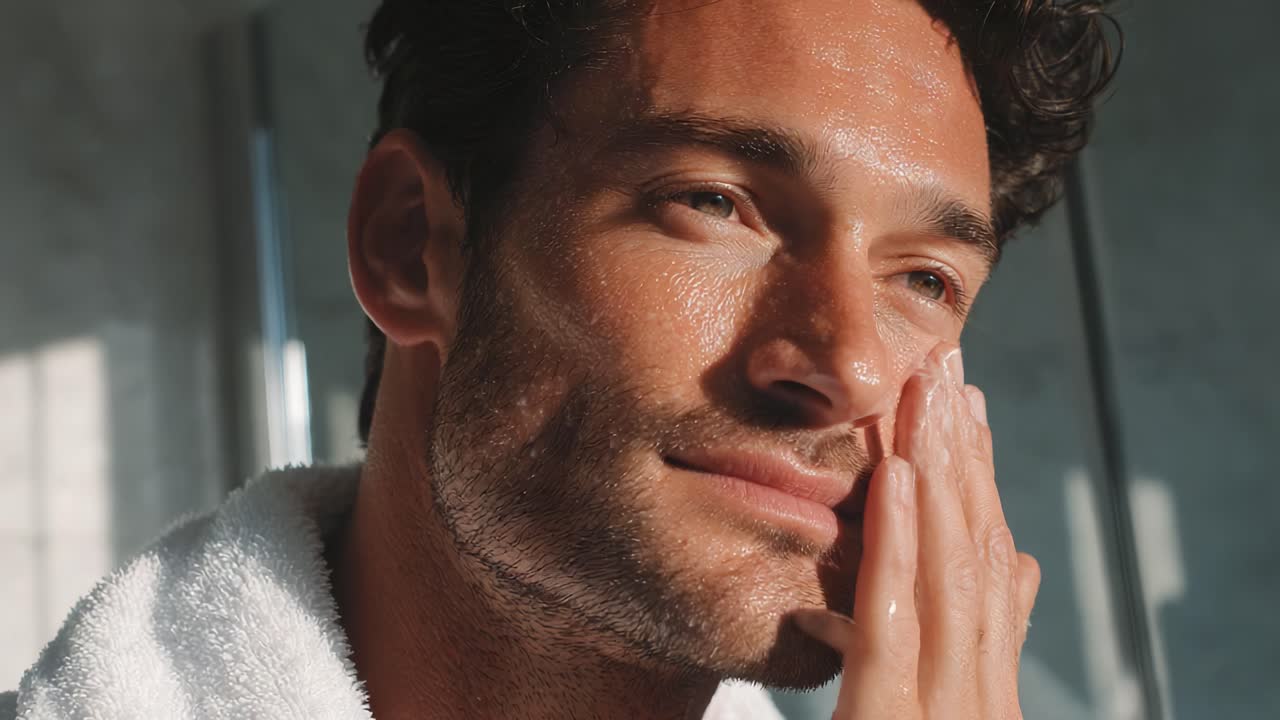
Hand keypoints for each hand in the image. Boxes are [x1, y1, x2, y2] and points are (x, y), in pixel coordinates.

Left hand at [793, 345, 1039, 718]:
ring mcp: (947, 711)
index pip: (988, 568)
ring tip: (926, 393)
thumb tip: (1009, 574)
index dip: (982, 482)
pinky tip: (893, 474)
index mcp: (984, 691)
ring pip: (949, 570)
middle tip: (950, 367)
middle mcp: (979, 695)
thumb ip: (952, 654)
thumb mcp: (920, 714)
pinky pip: (890, 620)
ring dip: (940, 472)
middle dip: (965, 452)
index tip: (970, 409)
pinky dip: (897, 541)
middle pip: (979, 551)